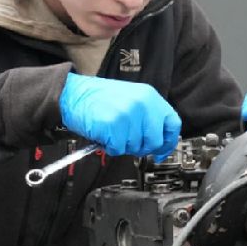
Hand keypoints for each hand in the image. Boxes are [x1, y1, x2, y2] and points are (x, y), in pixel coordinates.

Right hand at [59, 72, 180, 158]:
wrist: (74, 94)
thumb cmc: (98, 98)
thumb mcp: (131, 98)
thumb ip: (148, 116)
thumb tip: (158, 138)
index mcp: (149, 96)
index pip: (173, 124)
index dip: (169, 142)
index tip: (162, 151)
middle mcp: (142, 105)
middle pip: (155, 141)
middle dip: (142, 147)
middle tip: (128, 142)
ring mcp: (129, 115)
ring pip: (136, 146)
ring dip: (122, 145)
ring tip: (112, 132)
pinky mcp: (114, 126)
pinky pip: (119, 149)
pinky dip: (110, 147)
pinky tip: (104, 134)